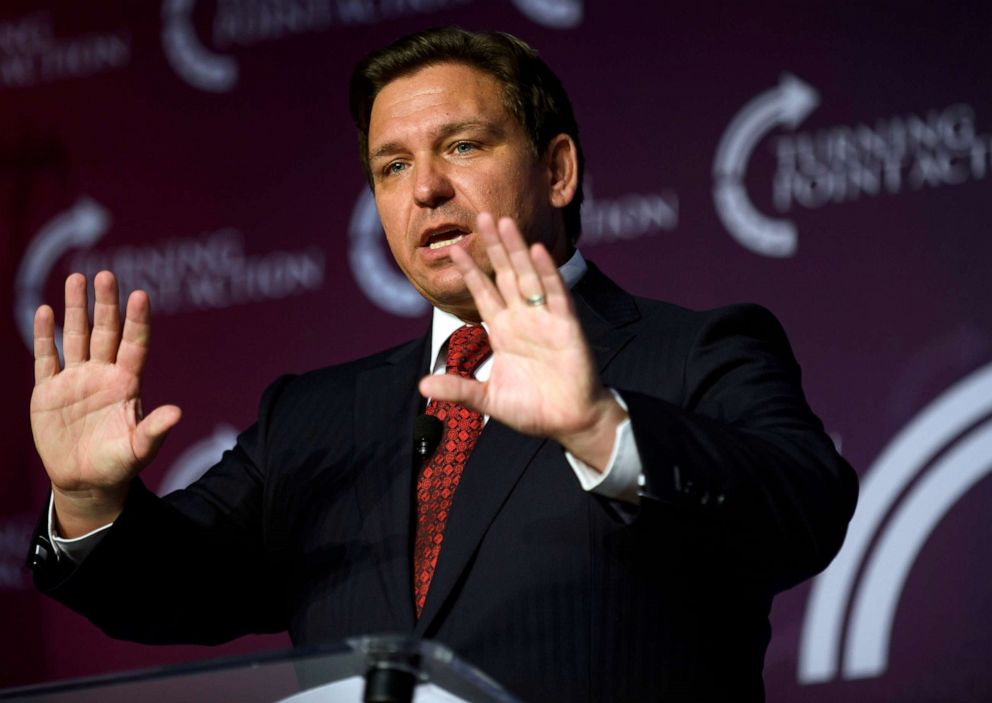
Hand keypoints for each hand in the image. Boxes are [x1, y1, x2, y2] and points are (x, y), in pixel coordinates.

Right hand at [31, 271, 180, 535]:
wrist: (86, 481)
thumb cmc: (119, 465)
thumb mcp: (139, 450)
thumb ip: (154, 430)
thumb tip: (178, 413)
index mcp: (127, 384)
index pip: (134, 344)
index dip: (136, 321)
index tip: (140, 295)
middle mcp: (102, 374)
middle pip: (104, 331)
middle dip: (105, 303)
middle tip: (105, 274)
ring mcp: (75, 380)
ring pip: (76, 336)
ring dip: (75, 309)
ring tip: (76, 278)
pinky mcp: (49, 392)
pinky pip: (47, 358)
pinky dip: (45, 336)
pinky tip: (45, 311)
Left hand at [419, 214, 625, 469]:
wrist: (569, 422)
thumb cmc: (533, 410)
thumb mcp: (488, 400)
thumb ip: (458, 389)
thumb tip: (422, 385)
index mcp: (503, 331)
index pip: (483, 293)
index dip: (470, 271)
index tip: (453, 248)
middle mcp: (522, 319)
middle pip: (505, 274)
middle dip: (492, 246)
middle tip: (480, 215)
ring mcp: (544, 319)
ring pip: (527, 276)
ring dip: (516, 249)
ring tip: (504, 221)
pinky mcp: (566, 325)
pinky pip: (555, 294)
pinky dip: (547, 272)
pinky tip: (537, 250)